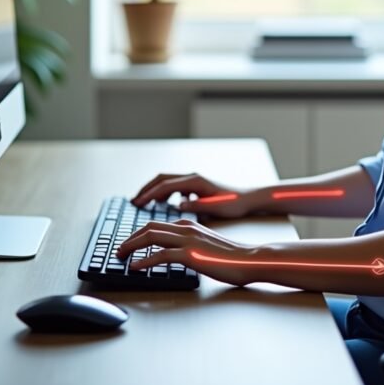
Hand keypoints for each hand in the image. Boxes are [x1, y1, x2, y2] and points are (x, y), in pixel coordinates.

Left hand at [115, 219, 255, 286]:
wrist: (249, 259)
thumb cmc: (230, 256)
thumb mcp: (205, 245)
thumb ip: (189, 244)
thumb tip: (173, 253)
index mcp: (188, 225)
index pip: (156, 224)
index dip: (138, 233)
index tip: (128, 243)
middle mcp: (186, 228)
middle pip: (149, 227)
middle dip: (130, 238)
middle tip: (119, 250)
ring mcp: (188, 240)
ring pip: (151, 236)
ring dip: (132, 246)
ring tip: (121, 256)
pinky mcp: (190, 254)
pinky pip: (161, 255)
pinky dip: (144, 260)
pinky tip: (136, 267)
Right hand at [131, 172, 253, 218]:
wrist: (249, 198)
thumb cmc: (234, 204)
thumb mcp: (215, 207)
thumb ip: (196, 206)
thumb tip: (179, 205)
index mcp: (195, 181)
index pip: (164, 185)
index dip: (149, 194)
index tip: (137, 203)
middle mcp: (193, 177)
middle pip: (162, 179)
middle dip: (146, 189)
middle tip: (134, 201)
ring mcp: (195, 179)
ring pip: (168, 181)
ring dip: (155, 190)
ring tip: (144, 202)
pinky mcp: (197, 184)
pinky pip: (176, 185)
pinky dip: (165, 192)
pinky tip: (165, 203)